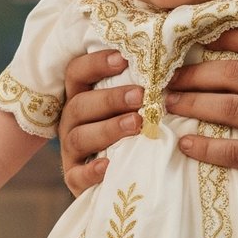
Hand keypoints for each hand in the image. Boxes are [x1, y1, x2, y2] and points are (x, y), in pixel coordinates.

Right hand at [58, 49, 143, 195]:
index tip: (124, 59)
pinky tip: (109, 166)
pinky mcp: (75, 178)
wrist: (124, 178)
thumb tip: (165, 60)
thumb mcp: (131, 107)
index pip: (77, 73)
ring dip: (108, 129)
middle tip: (141, 96)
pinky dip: (92, 171)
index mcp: (81, 98)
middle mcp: (71, 122)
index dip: (96, 64)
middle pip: (79, 105)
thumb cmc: (132, 133)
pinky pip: (77, 175)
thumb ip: (138, 88)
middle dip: (110, 99)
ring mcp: (71, 151)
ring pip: (79, 137)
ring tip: (136, 124)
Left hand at [162, 26, 237, 202]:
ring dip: (192, 104)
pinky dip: (207, 148)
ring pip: (229, 109)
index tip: (200, 38)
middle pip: (234, 75)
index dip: (228, 36)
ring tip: (169, 104)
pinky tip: (185, 144)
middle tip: (170, 78)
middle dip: (195, 74)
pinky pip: (236, 153)